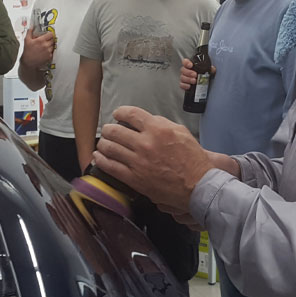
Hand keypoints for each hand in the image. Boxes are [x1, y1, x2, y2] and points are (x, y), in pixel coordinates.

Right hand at [21, 30, 55, 69]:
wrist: (28, 62)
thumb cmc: (27, 51)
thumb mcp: (27, 40)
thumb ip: (30, 32)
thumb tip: (32, 26)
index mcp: (40, 40)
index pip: (51, 34)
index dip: (50, 34)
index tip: (48, 34)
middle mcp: (45, 45)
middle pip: (53, 40)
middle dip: (50, 39)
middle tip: (46, 40)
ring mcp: (48, 51)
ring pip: (53, 45)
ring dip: (50, 45)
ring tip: (45, 46)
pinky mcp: (49, 56)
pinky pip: (52, 51)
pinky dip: (50, 51)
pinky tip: (45, 51)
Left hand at [93, 106, 213, 213]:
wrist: (197, 184)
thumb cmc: (192, 160)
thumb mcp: (181, 132)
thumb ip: (162, 124)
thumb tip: (147, 121)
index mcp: (158, 129)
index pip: (131, 114)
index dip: (120, 112)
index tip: (117, 114)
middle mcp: (145, 143)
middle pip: (115, 131)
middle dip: (108, 129)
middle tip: (108, 130)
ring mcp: (138, 162)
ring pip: (110, 148)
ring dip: (103, 143)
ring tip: (103, 143)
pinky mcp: (134, 178)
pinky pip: (111, 167)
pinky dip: (101, 160)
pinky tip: (99, 157)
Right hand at [179, 58, 215, 90]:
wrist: (203, 84)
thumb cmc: (203, 75)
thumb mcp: (208, 71)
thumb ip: (210, 69)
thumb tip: (213, 69)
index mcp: (190, 66)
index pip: (185, 62)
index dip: (186, 63)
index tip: (191, 65)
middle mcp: (186, 71)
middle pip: (183, 70)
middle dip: (189, 72)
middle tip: (195, 75)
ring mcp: (184, 78)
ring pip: (182, 77)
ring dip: (188, 79)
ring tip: (194, 81)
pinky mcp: (183, 85)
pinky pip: (181, 85)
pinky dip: (185, 86)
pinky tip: (189, 86)